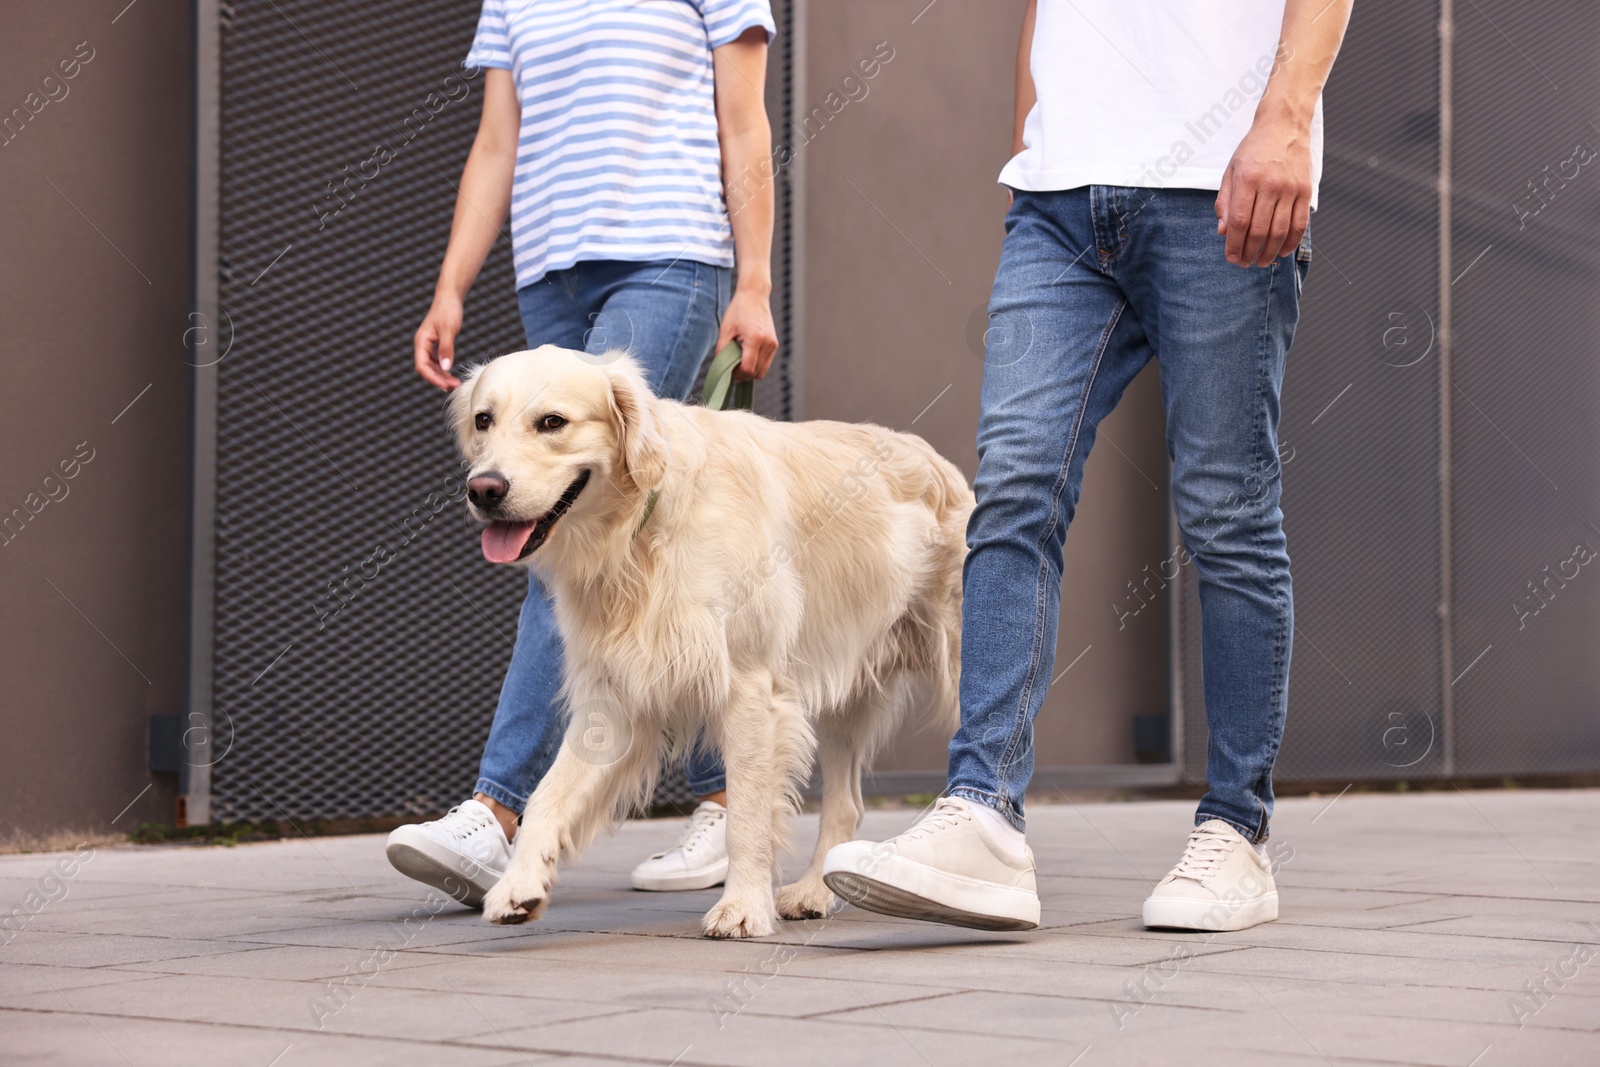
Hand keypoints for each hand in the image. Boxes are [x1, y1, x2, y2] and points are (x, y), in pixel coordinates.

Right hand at [413, 290, 464, 390]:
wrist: (450, 297)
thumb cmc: (448, 310)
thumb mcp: (449, 330)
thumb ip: (446, 349)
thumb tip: (445, 368)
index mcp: (421, 341)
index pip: (422, 366)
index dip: (432, 378)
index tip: (445, 385)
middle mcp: (422, 345)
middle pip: (426, 369)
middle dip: (438, 380)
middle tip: (454, 386)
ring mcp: (428, 345)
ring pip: (431, 367)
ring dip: (441, 376)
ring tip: (455, 384)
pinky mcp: (435, 345)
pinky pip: (436, 362)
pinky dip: (443, 370)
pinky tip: (451, 375)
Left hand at [718, 286, 778, 381]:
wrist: (754, 295)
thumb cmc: (738, 310)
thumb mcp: (725, 330)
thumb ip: (722, 350)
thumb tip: (721, 368)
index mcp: (755, 339)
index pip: (748, 369)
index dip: (737, 375)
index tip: (727, 372)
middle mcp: (768, 343)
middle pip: (756, 373)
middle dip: (743, 376)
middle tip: (731, 370)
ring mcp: (773, 344)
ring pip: (762, 371)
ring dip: (750, 372)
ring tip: (738, 364)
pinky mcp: (775, 344)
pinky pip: (766, 363)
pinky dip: (756, 366)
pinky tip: (746, 359)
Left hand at [1215, 109, 1312, 267]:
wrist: (1284, 125)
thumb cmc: (1253, 150)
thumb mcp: (1231, 171)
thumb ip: (1225, 202)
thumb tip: (1224, 231)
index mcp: (1247, 179)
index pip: (1239, 222)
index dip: (1234, 245)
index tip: (1231, 257)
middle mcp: (1270, 185)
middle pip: (1259, 230)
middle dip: (1249, 252)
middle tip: (1244, 263)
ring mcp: (1291, 188)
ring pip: (1280, 231)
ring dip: (1269, 252)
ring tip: (1261, 262)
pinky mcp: (1306, 190)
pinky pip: (1300, 223)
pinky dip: (1291, 242)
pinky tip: (1281, 251)